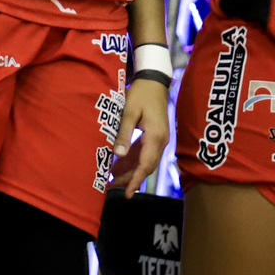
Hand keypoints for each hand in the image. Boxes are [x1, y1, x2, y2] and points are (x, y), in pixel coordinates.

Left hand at [107, 76, 168, 195]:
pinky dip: (133, 161)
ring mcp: (159, 139)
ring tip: (114, 180)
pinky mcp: (155, 136)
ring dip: (131, 171)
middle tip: (113, 187)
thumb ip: (124, 133)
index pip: (146, 165)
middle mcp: (161, 141)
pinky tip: (120, 165)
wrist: (154, 81)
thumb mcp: (129, 112)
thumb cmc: (141, 94)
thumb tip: (118, 155)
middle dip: (131, 179)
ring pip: (146, 161)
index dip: (136, 180)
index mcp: (155, 136)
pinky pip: (145, 153)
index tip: (127, 193)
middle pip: (147, 166)